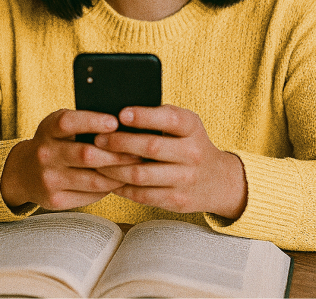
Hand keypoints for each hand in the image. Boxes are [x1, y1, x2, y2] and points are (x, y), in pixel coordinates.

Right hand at [0, 109, 143, 210]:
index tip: (115, 122)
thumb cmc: (53, 143)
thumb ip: (82, 124)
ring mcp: (49, 179)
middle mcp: (45, 154)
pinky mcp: (54, 200)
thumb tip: (124, 124)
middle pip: (86, 154)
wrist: (22, 172)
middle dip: (117, 154)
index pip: (68, 122)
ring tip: (135, 169)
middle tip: (139, 152)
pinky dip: (107, 189)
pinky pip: (89, 196)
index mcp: (48, 130)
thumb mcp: (58, 127)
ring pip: (92, 180)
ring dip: (118, 175)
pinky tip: (118, 182)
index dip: (92, 121)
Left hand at [93, 105, 246, 219]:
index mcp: (192, 128)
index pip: (169, 119)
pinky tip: (110, 180)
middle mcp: (193, 153)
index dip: (144, 116)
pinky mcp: (177, 200)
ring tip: (97, 161)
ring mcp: (186, 179)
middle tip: (98, 139)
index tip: (121, 114)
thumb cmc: (190, 145)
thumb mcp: (186, 126)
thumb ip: (160, 118)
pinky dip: (122, 187)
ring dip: (114, 168)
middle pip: (151, 147)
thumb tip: (118, 115)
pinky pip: (143, 195)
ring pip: (142, 174)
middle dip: (120, 143)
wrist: (218, 181)